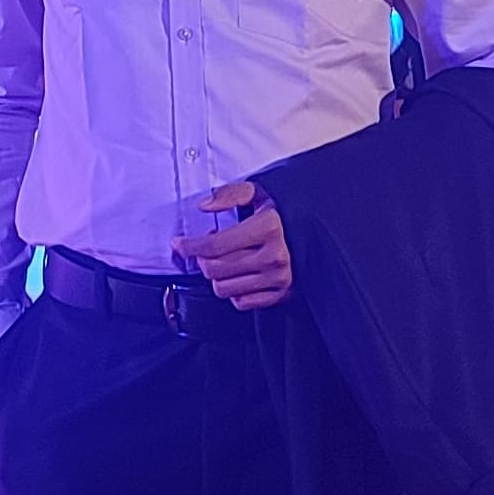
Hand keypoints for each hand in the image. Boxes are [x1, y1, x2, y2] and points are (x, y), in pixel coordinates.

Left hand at [171, 181, 292, 310]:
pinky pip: (241, 302)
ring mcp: (279, 279)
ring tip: (225, 259)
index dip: (189, 246)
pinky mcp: (281, 295)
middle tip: (206, 247)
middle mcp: (274, 256)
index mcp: (269, 227)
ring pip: (223, 289)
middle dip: (201, 258)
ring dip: (216, 274)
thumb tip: (204, 206)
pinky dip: (233, 290)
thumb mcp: (259, 192)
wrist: (315, 231)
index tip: (178, 244)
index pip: (215, 244)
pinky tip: (239, 273)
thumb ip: (230, 194)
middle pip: (215, 269)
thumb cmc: (283, 212)